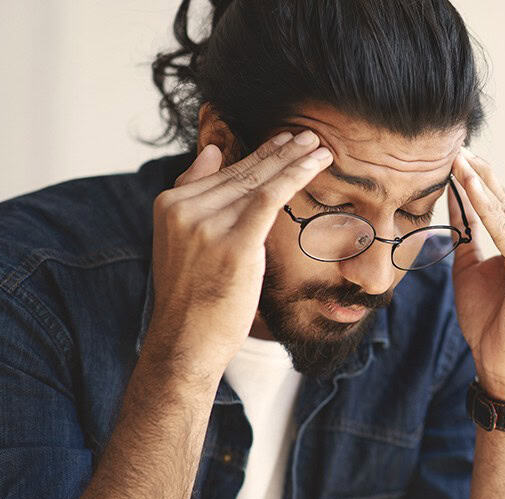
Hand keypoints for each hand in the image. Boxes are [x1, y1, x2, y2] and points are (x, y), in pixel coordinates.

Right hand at [145, 130, 332, 382]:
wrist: (185, 342)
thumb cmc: (193, 299)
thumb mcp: (183, 242)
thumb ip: (195, 196)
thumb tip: (213, 151)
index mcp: (170, 205)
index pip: (224, 173)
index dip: (258, 155)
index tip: (284, 141)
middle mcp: (184, 209)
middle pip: (243, 173)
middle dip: (279, 152)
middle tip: (307, 135)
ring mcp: (206, 224)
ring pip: (259, 181)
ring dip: (293, 160)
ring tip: (318, 146)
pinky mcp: (234, 243)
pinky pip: (270, 197)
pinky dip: (295, 176)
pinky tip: (316, 163)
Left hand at [448, 148, 504, 400]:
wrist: (504, 367)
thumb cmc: (491, 324)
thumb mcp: (470, 269)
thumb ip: (466, 235)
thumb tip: (453, 200)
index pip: (504, 204)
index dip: (479, 180)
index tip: (456, 154)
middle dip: (479, 174)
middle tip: (455, 145)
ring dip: (480, 186)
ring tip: (458, 160)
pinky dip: (486, 209)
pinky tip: (469, 188)